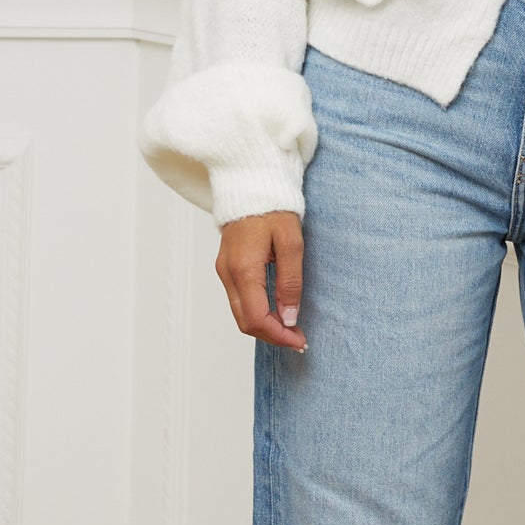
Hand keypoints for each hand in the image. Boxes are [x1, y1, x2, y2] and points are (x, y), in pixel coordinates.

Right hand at [216, 210, 306, 350]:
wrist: (251, 184)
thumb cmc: (274, 209)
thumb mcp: (291, 243)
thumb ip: (290, 282)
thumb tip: (289, 318)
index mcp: (244, 269)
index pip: (257, 319)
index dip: (279, 335)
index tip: (300, 340)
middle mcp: (228, 273)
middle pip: (245, 322)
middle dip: (272, 335)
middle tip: (298, 338)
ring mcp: (224, 271)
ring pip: (241, 313)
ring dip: (265, 326)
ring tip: (291, 327)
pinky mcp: (227, 268)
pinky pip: (239, 300)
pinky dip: (257, 312)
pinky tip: (276, 311)